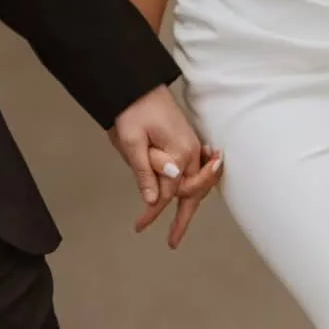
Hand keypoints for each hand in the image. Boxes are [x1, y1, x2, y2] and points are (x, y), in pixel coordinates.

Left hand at [109, 85, 224, 248]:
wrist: (138, 85)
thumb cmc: (133, 110)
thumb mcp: (132, 141)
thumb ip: (145, 170)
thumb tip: (155, 198)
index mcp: (179, 153)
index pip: (169, 192)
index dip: (154, 212)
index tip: (140, 226)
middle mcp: (191, 152)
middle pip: (191, 193)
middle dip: (182, 220)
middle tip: (172, 242)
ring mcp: (191, 146)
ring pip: (195, 185)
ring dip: (189, 206)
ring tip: (178, 229)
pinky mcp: (187, 142)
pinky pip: (194, 172)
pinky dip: (193, 188)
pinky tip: (188, 199)